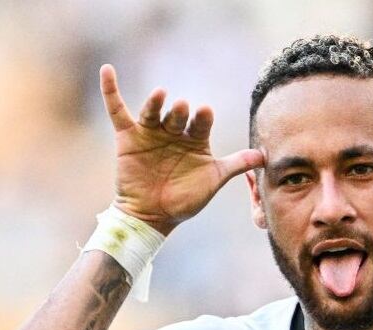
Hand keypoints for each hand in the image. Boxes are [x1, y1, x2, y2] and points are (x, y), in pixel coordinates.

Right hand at [99, 65, 263, 234]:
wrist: (153, 216)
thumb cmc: (185, 199)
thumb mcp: (214, 180)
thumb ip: (237, 165)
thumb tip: (265, 155)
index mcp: (195, 139)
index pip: (201, 124)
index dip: (203, 118)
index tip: (205, 112)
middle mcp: (174, 132)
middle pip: (178, 117)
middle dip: (181, 113)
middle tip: (184, 108)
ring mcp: (151, 132)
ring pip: (153, 112)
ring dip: (156, 103)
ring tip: (161, 94)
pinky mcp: (128, 136)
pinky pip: (117, 109)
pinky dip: (110, 90)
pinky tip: (107, 70)